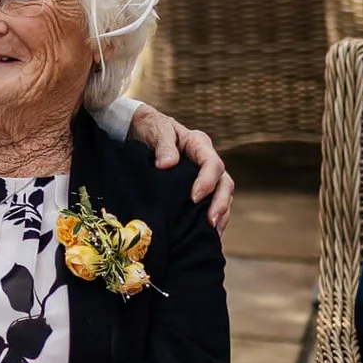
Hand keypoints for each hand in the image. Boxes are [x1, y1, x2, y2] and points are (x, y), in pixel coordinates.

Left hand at [128, 106, 233, 230]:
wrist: (138, 129)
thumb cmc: (149, 127)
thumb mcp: (155, 130)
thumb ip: (163, 145)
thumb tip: (168, 163)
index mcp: (199, 144)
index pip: (212, 164)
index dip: (207, 181)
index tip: (194, 197)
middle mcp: (206, 161)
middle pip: (224, 183)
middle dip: (220, 204)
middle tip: (210, 222)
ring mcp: (204, 176)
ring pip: (222, 196)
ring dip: (220, 215)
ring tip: (212, 235)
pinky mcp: (197, 188)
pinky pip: (211, 204)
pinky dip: (212, 219)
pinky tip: (206, 235)